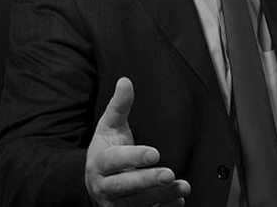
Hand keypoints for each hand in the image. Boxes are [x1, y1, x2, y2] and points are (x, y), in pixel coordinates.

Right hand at [85, 77, 190, 205]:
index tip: (155, 153)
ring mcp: (117, 203)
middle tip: (169, 174)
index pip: (116, 161)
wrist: (94, 182)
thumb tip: (125, 81)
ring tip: (182, 187)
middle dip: (147, 181)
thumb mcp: (109, 127)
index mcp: (101, 162)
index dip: (134, 157)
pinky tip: (179, 201)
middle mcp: (106, 186)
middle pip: (125, 186)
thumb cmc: (107, 149)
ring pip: (138, 204)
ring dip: (162, 197)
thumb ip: (119, 106)